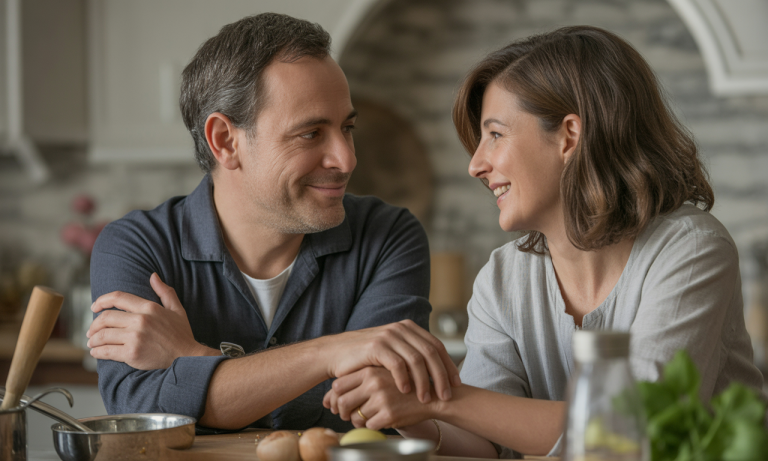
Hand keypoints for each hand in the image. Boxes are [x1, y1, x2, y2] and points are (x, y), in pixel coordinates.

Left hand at [87, 273, 212, 368]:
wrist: (187, 357)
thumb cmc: (181, 334)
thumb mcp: (177, 309)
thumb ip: (165, 291)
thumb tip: (153, 276)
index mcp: (149, 307)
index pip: (118, 298)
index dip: (102, 301)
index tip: (94, 307)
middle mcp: (140, 320)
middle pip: (106, 317)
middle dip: (94, 324)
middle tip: (91, 331)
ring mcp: (135, 337)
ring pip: (103, 335)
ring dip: (93, 339)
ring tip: (92, 342)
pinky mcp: (132, 353)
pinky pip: (107, 351)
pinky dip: (97, 352)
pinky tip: (96, 352)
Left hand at [323, 366, 437, 429]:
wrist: (435, 394)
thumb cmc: (405, 384)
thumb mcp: (382, 374)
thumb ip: (358, 381)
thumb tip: (327, 399)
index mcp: (370, 369)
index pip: (337, 385)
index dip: (335, 398)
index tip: (341, 403)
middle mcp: (373, 382)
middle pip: (341, 402)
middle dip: (343, 412)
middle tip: (348, 414)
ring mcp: (381, 397)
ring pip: (355, 417)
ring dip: (359, 420)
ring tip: (370, 415)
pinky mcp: (389, 413)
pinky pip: (369, 426)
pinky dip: (373, 425)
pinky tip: (382, 419)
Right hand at [325, 320, 459, 403]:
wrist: (335, 354)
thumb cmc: (365, 358)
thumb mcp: (392, 351)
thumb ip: (411, 354)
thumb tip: (437, 369)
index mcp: (408, 328)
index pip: (436, 346)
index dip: (448, 365)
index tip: (456, 383)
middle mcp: (401, 328)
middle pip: (430, 352)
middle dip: (441, 376)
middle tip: (446, 395)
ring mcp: (388, 336)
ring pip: (416, 360)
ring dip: (424, 381)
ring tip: (426, 398)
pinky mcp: (376, 346)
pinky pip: (397, 364)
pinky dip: (404, 379)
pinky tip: (406, 392)